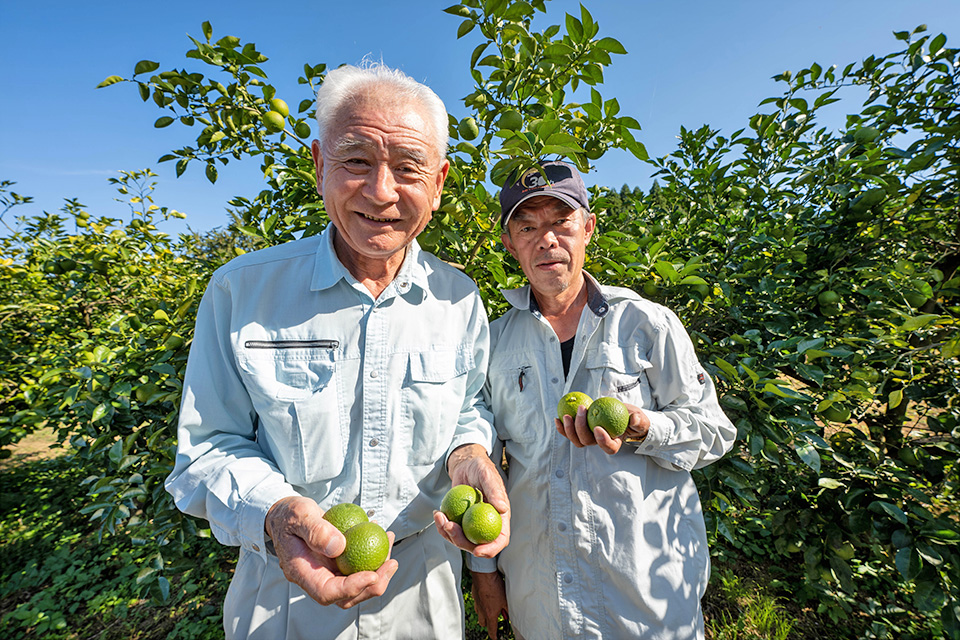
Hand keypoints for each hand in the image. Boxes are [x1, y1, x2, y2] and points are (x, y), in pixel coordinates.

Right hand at [265, 496, 398, 608]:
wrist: (285, 515)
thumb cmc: (289, 514)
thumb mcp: (299, 514)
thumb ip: (315, 530)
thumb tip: (339, 547)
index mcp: (301, 572)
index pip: (326, 591)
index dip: (351, 588)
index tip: (372, 575)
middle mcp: (315, 577)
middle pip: (346, 596)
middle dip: (372, 585)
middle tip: (391, 564)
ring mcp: (327, 572)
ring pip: (356, 584)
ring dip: (378, 571)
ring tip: (390, 546)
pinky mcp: (337, 564)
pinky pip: (358, 567)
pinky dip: (374, 557)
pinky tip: (384, 537)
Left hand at [435, 444, 510, 556]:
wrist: (466, 465)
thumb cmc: (480, 468)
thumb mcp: (487, 476)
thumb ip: (495, 490)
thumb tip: (503, 508)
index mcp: (499, 517)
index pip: (500, 539)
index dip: (491, 549)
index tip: (477, 551)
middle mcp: (487, 523)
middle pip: (477, 544)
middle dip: (461, 541)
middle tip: (448, 526)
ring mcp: (472, 524)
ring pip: (461, 540)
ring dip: (447, 533)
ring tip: (439, 515)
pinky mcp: (460, 521)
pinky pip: (451, 530)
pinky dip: (442, 525)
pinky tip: (437, 513)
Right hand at [471, 570, 507, 639]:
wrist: (484, 575)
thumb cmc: (495, 587)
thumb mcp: (506, 600)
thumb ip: (507, 610)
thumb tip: (509, 615)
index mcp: (490, 614)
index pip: (491, 630)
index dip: (494, 636)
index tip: (496, 637)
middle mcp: (482, 611)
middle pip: (483, 624)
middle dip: (488, 624)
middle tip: (494, 621)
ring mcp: (477, 603)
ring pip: (478, 614)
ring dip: (484, 614)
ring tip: (490, 609)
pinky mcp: (475, 595)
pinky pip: (477, 603)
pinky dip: (481, 604)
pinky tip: (486, 598)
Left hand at [555, 402, 649, 454]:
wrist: (622, 413)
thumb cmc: (632, 417)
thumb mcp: (640, 418)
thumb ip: (639, 420)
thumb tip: (633, 420)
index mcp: (614, 443)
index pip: (608, 447)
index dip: (602, 441)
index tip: (598, 427)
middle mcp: (599, 443)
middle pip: (587, 442)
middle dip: (581, 428)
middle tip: (582, 410)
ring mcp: (589, 437)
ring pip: (576, 439)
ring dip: (569, 429)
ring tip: (567, 415)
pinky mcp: (581, 431)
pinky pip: (569, 432)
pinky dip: (562, 427)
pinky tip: (557, 418)